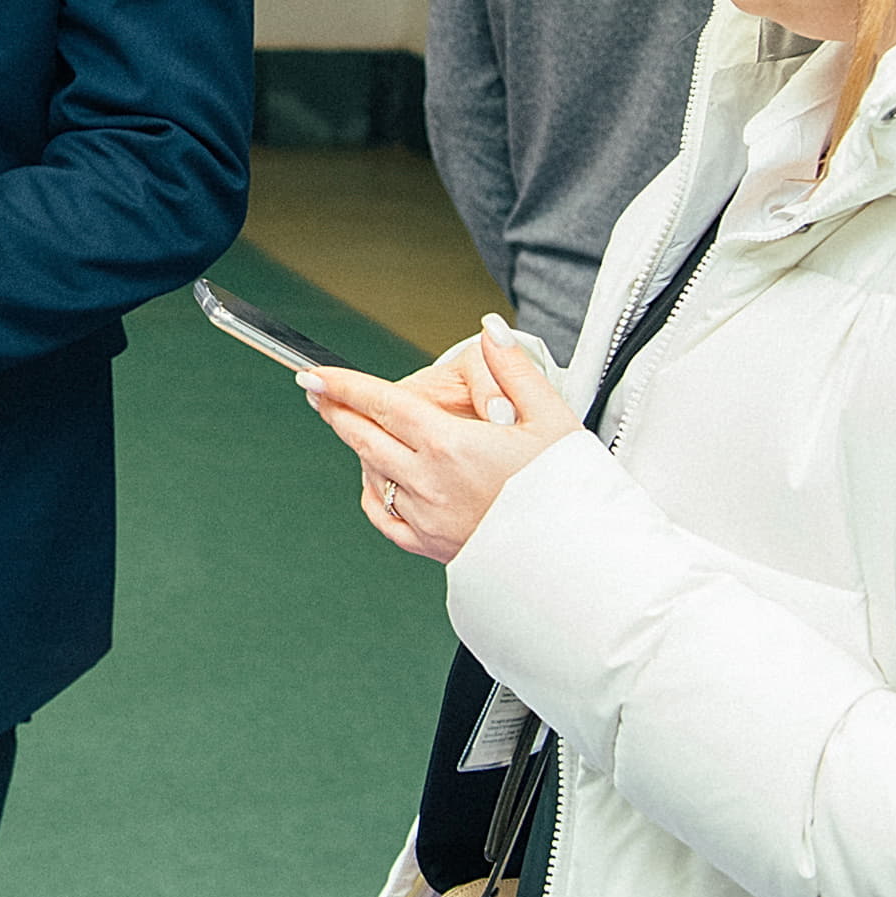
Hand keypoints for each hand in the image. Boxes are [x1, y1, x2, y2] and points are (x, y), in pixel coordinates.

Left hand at [302, 326, 577, 562]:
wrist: (582, 565)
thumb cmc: (570, 494)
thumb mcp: (552, 420)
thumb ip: (514, 369)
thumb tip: (492, 331)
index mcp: (450, 445)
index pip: (381, 404)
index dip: (343, 386)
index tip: (314, 374)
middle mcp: (428, 482)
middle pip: (364, 437)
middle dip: (337, 410)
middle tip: (318, 392)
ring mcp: (426, 518)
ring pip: (371, 474)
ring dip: (356, 447)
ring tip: (350, 427)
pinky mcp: (432, 549)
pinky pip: (384, 517)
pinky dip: (372, 494)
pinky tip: (374, 481)